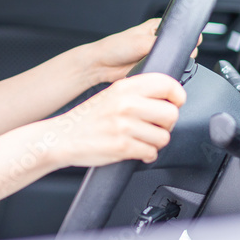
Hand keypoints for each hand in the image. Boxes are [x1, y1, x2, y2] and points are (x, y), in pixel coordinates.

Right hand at [49, 73, 185, 166]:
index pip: (166, 84)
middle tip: (155, 126)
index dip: (177, 95)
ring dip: (155, 142)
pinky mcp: (122, 146)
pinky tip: (135, 150)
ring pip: (163, 137)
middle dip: (166, 125)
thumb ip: (136, 93)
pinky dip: (146, 155)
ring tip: (141, 139)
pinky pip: (151, 153)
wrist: (62, 137)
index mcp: (124, 87)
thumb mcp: (111, 94)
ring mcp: (124, 125)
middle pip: (171, 114)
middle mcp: (125, 103)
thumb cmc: (87, 119)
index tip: (175, 103)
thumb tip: (167, 97)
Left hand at [87, 18, 200, 85]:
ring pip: (173, 60)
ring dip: (170, 63)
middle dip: (179, 53)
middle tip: (169, 55)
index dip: (186, 37)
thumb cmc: (116, 47)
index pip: (180, 29)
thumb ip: (160, 44)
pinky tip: (157, 71)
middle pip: (180, 47)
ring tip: (158, 61)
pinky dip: (164, 72)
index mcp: (157, 27)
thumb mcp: (140, 41)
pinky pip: (165, 71)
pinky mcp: (153, 67)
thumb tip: (175, 49)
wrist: (102, 65)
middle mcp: (158, 40)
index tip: (188, 44)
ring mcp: (156, 54)